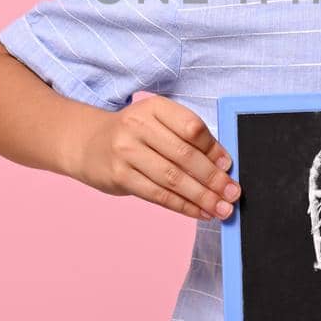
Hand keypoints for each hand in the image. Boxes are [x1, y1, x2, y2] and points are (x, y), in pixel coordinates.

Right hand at [77, 90, 240, 221]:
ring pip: (173, 178)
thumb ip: (186, 137)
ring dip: (202, 197)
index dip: (213, 149)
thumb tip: (222, 164)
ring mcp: (126, 152)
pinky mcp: (120, 176)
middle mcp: (138, 126)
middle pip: (184, 156)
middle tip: (233, 193)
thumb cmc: (134, 134)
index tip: (229, 167)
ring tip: (222, 208)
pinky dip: (183, 206)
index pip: (191, 128)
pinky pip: (158, 195)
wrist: (87, 143)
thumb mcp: (158, 122)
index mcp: (154, 107)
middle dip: (213, 178)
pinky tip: (200, 212)